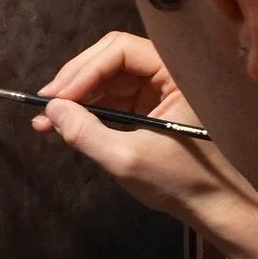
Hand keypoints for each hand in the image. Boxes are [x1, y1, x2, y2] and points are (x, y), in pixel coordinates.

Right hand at [34, 30, 257, 234]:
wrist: (212, 208)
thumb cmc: (181, 183)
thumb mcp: (127, 159)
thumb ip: (87, 133)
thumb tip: (51, 109)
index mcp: (175, 75)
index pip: (121, 51)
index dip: (85, 70)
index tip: (58, 98)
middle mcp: (165, 75)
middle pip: (110, 59)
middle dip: (75, 80)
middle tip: (45, 104)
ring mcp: (155, 92)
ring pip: (105, 79)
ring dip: (74, 97)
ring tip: (45, 121)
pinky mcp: (145, 110)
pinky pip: (110, 100)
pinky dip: (85, 111)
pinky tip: (61, 125)